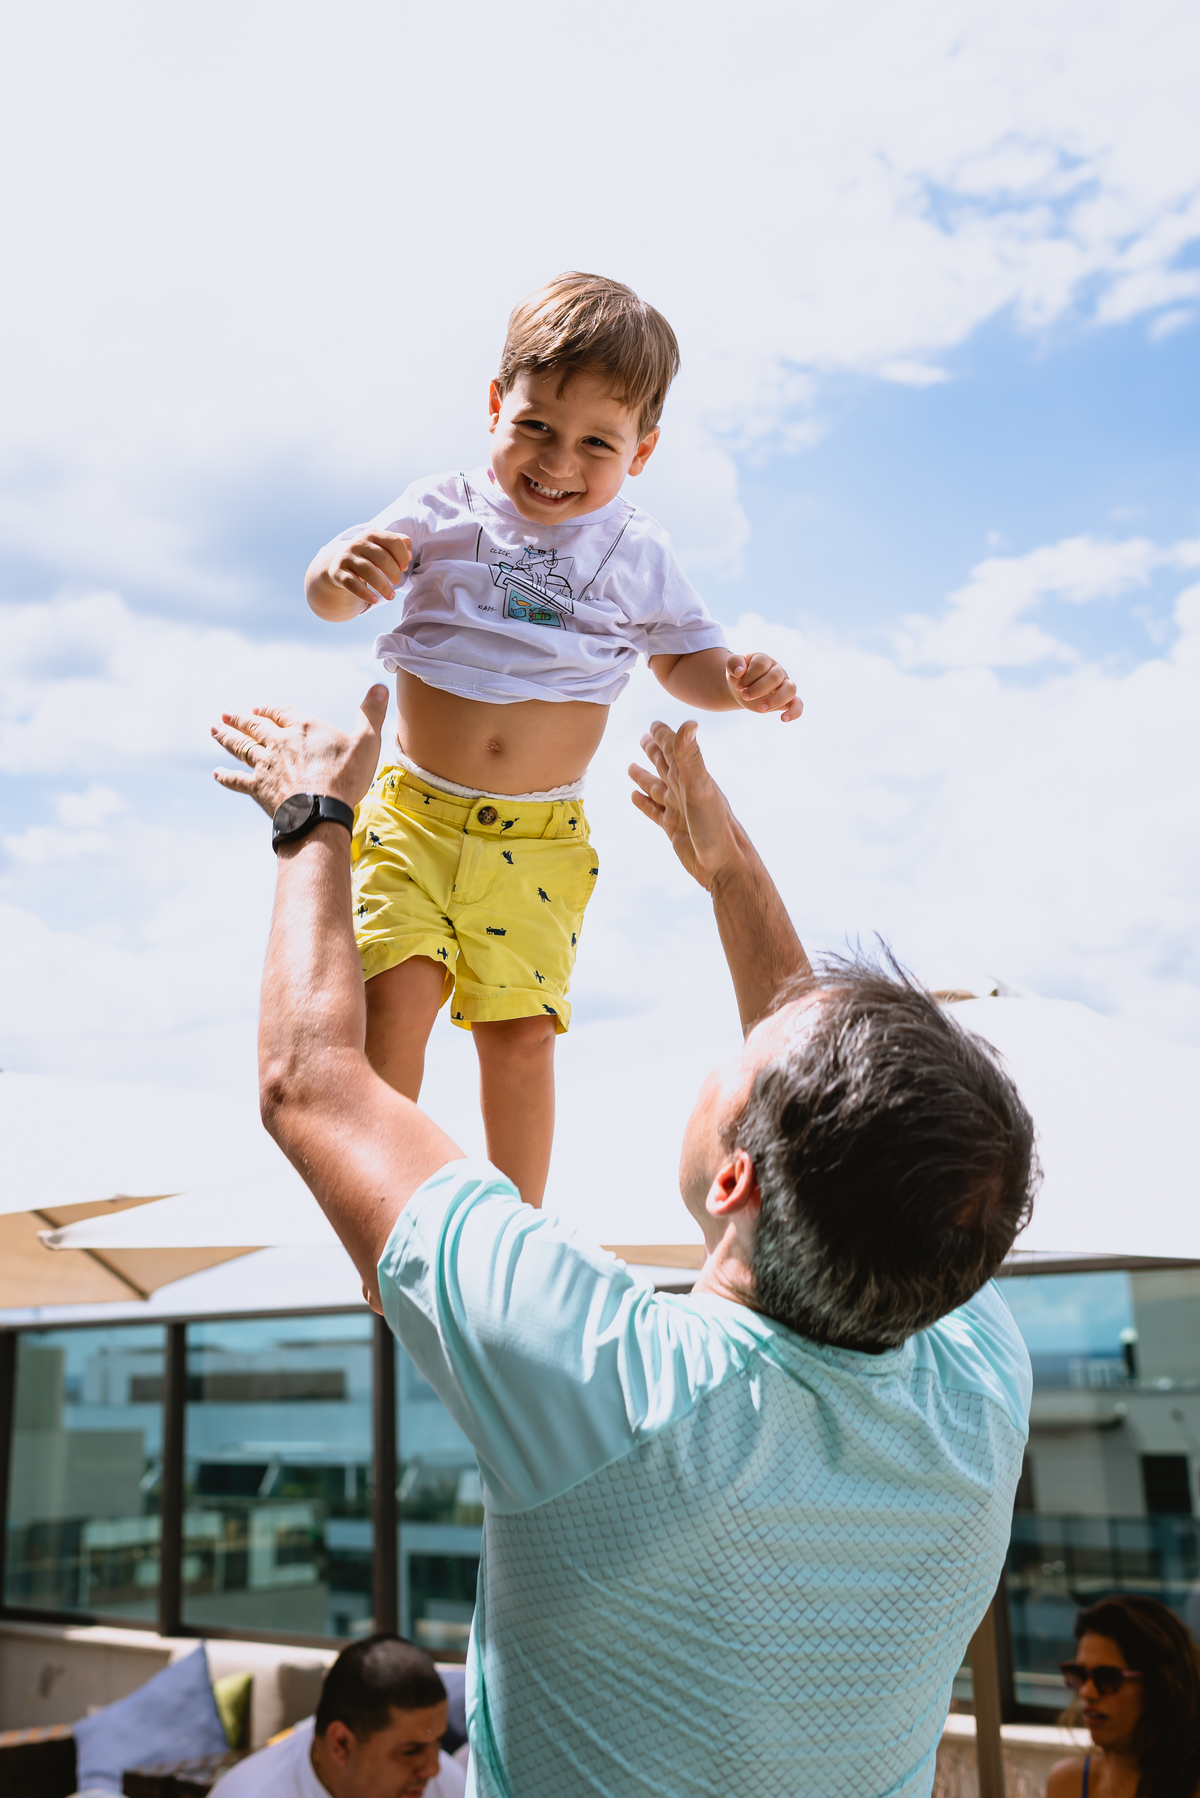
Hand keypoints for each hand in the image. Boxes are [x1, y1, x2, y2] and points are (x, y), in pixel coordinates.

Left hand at [211, 686, 389, 818]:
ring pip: (241, 747)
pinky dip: (227, 777)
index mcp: (304, 728)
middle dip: (241, 719)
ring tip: (215, 729)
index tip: (260, 708)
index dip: (271, 709)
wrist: (319, 811)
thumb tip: (381, 687)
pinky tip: (217, 773)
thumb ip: (371, 713)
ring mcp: (266, 765)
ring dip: (227, 738)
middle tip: (226, 714)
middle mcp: (279, 742)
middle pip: (255, 726)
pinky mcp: (258, 788)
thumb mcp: (367, 741)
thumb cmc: (345, 777)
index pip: (283, 712)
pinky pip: (238, 780)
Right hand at [324, 530, 412, 610]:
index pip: (393, 541)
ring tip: (391, 596)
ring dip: (382, 586)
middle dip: (394, 572)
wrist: (339, 562)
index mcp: (372, 534)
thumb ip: (400, 544)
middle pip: (382, 558)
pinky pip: (351, 583)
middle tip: (397, 582)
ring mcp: (347, 557)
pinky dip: (364, 593)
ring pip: (368, 570)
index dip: (403, 556)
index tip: (404, 567)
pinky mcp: (338, 572)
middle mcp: (358, 543)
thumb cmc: (369, 555)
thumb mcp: (383, 546)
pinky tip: (374, 600)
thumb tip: (409, 555)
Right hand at [628, 720, 742, 890]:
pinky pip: (654, 811)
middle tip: (643, 738)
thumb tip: (689, 722)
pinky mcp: (673, 828)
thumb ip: (691, 757)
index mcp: (691, 776)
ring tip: (630, 766)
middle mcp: (685, 790)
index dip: (663, 736)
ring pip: (657, 787)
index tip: (653, 725)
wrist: (725, 866)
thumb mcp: (700, 788)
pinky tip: (635, 797)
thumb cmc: (715, 827)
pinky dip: (644, 803)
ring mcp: (679, 809)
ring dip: (644, 776)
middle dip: (654, 751)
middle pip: (665, 765)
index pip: (674, 749)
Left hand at [725, 652, 801, 720]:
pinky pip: (797, 704)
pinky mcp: (786, 700)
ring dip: (776, 700)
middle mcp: (777, 671)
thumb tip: (739, 671)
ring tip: (761, 708)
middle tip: (745, 696)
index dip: (749, 676)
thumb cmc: (739, 677)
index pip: (761, 664)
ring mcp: (784, 685)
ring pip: (790, 689)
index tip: (739, 686)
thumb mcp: (732, 668)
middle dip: (758, 689)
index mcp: (764, 660)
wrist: (741, 689)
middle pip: (775, 676)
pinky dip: (794, 711)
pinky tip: (784, 718)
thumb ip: (733, 663)